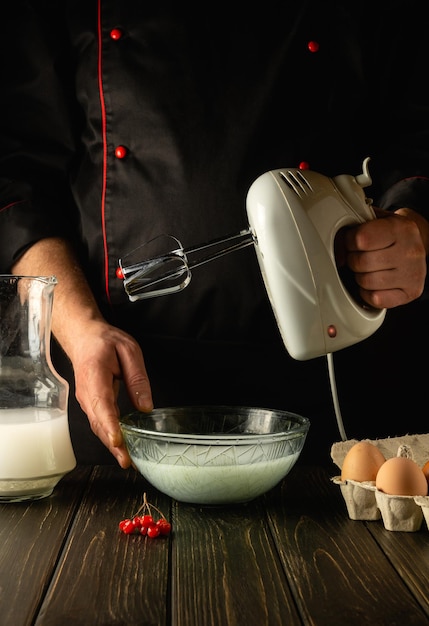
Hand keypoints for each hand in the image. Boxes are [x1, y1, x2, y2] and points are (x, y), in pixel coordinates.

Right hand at [67, 320, 152, 467]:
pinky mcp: (91, 405)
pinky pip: (100, 423)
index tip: (118, 440)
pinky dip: (110, 437)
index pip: (102, 404)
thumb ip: (137, 378)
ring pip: (98, 427)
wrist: (83, 337)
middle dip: (113, 444)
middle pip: (99, 423)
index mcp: (95, 375)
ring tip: (128, 461)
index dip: (110, 424)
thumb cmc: (105, 342)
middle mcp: (87, 393)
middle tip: (128, 461)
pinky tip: (122, 447)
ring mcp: (86, 401)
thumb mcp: (129, 351)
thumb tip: (145, 406)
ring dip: (111, 445)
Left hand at [339, 208, 427, 308]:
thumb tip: (337, 253)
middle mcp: (411, 251)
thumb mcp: (373, 219)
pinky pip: (376, 299)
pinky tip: (374, 283)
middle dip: (354, 260)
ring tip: (369, 268)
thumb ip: (352, 228)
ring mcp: (413, 273)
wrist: (415, 243)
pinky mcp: (412, 292)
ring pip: (367, 282)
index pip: (361, 239)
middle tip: (360, 256)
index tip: (352, 242)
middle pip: (362, 263)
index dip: (349, 241)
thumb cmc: (390, 233)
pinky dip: (368, 293)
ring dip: (361, 276)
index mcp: (401, 228)